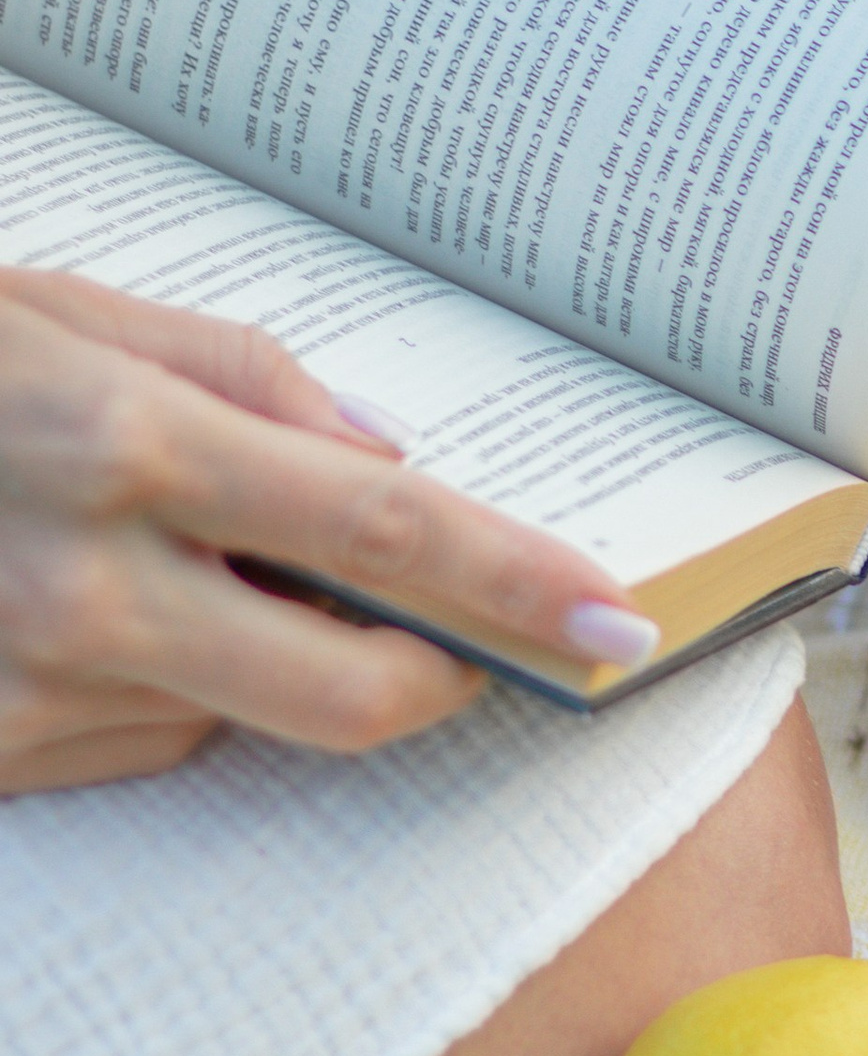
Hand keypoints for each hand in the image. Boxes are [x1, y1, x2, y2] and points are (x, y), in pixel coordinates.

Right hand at [0, 267, 659, 794]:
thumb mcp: (55, 310)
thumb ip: (240, 376)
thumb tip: (389, 455)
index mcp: (121, 445)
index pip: (383, 531)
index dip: (517, 584)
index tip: (620, 624)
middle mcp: (81, 591)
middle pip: (352, 695)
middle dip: (431, 678)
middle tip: (453, 635)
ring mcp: (21, 696)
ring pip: (238, 719)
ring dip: (251, 657)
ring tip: (137, 551)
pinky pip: (132, 746)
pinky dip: (147, 688)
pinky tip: (60, 606)